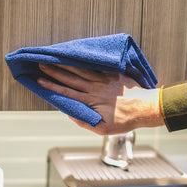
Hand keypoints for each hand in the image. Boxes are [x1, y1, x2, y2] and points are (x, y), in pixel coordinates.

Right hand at [37, 64, 163, 134]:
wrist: (146, 107)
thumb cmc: (125, 120)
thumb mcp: (104, 128)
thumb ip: (85, 122)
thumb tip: (71, 114)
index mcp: (91, 101)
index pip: (67, 92)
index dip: (52, 87)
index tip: (40, 81)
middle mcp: (94, 89)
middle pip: (70, 79)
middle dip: (54, 72)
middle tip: (42, 65)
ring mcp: (103, 80)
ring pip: (80, 71)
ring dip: (66, 65)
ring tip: (54, 59)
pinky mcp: (112, 74)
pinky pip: (95, 67)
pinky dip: (84, 62)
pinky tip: (77, 57)